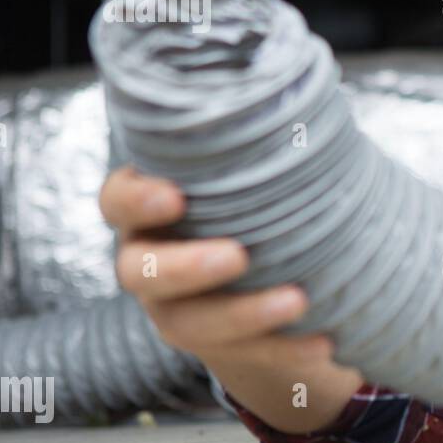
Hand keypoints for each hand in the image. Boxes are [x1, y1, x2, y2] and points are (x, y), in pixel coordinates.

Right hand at [98, 165, 331, 371]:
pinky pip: (245, 355)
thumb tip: (306, 87)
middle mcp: (149, 261)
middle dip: (187, 267)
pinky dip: (287, 348)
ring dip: (244, 314)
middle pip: (140, 271)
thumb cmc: (262, 206)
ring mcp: (176, 310)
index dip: (137, 200)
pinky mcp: (216, 349)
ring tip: (298, 300)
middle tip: (238, 256)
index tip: (176, 196)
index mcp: (150, 209)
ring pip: (189, 322)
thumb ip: (264, 144)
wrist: (273, 283)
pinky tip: (325, 340)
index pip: (116, 200)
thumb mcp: (257, 174)